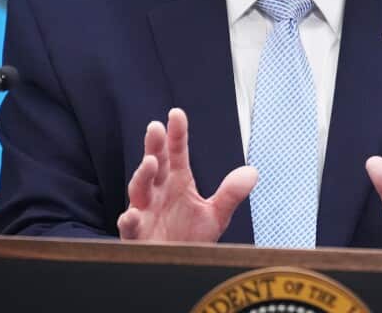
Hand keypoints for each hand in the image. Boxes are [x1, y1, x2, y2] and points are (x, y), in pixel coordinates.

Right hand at [117, 108, 257, 242]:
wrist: (177, 267)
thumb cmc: (191, 239)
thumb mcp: (216, 216)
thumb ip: (230, 193)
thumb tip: (252, 172)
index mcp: (177, 183)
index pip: (176, 153)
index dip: (176, 134)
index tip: (177, 114)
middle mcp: (158, 193)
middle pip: (154, 165)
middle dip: (154, 147)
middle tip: (155, 128)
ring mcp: (145, 212)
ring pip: (139, 190)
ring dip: (142, 176)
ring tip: (151, 162)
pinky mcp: (137, 236)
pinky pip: (130, 227)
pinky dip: (129, 221)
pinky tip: (132, 215)